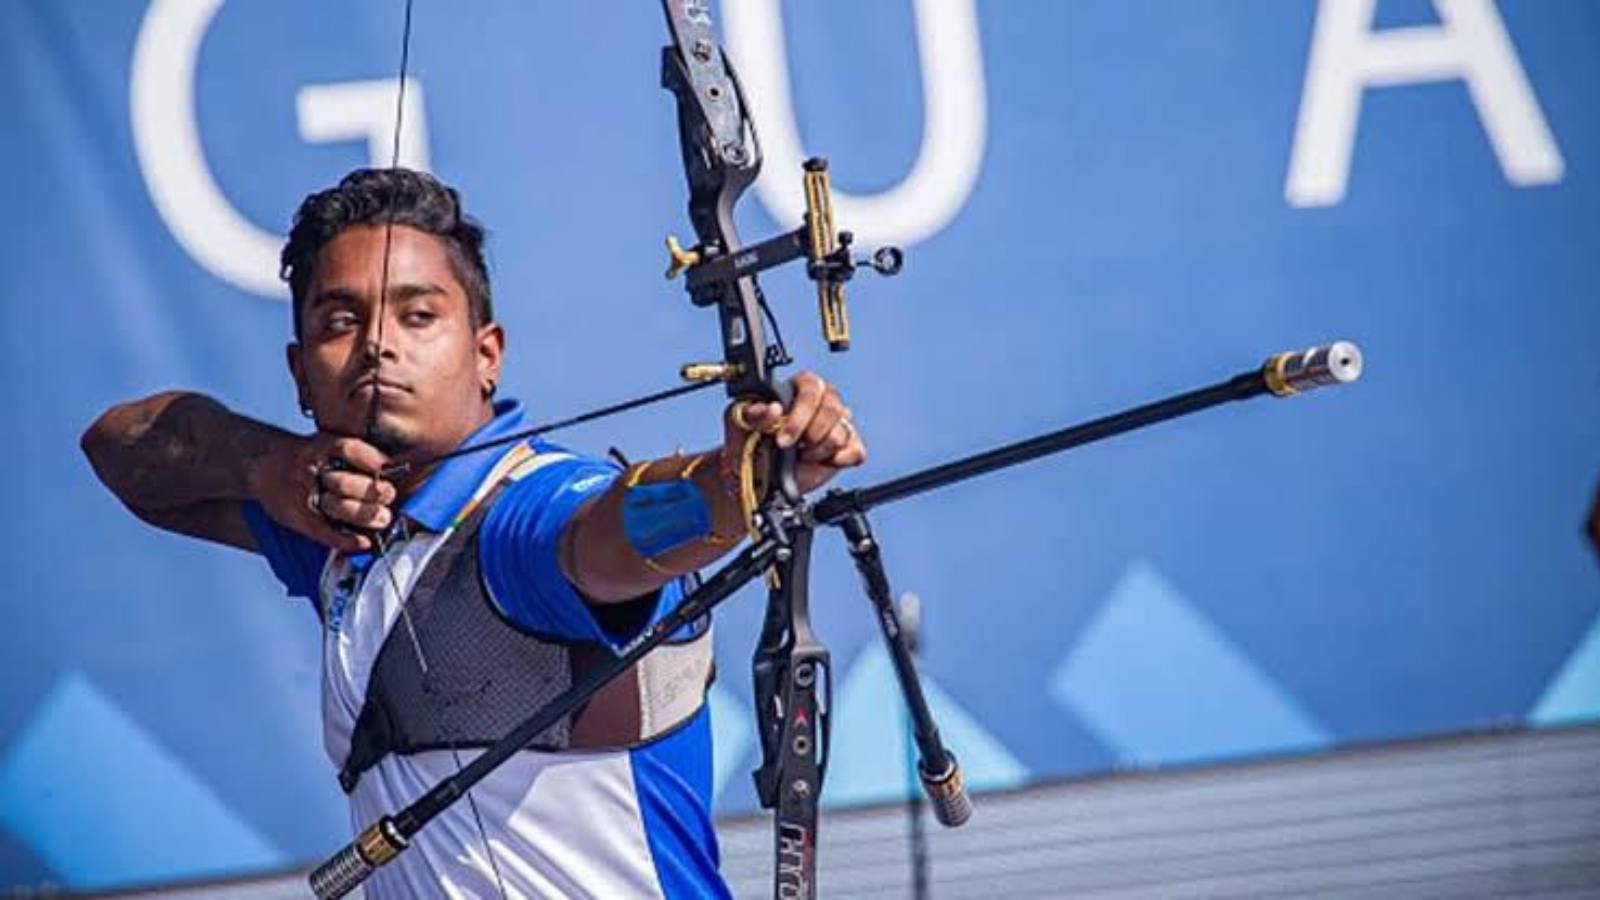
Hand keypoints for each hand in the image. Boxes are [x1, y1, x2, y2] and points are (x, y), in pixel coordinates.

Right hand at [253, 433, 396, 552]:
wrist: (263, 466)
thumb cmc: (306, 457)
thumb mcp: (325, 442)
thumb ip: (355, 452)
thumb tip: (392, 466)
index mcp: (322, 448)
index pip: (347, 449)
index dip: (370, 458)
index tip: (387, 467)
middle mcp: (313, 471)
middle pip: (345, 482)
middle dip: (371, 491)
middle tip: (389, 495)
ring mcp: (306, 495)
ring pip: (337, 508)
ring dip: (365, 516)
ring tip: (384, 518)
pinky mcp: (301, 519)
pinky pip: (326, 533)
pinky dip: (347, 540)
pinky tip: (364, 542)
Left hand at [727, 371, 865, 494]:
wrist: (756, 474)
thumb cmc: (748, 441)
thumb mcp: (740, 422)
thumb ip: (753, 412)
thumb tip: (772, 408)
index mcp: (799, 388)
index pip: (811, 388)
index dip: (800, 415)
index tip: (783, 439)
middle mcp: (823, 402)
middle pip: (833, 409)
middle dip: (810, 435)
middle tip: (792, 449)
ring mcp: (838, 424)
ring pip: (841, 434)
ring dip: (817, 451)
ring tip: (801, 455)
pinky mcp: (848, 446)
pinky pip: (856, 451)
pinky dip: (839, 460)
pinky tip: (820, 461)